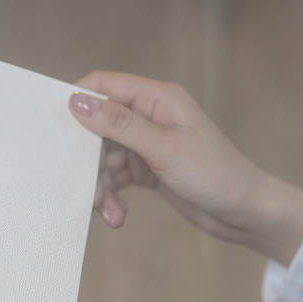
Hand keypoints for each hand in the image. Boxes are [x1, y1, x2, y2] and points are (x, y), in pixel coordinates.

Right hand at [69, 71, 302, 265]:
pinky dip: (113, 195)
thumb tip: (77, 101)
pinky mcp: (149, 169)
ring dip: (101, 186)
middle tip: (87, 192)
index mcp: (158, 99)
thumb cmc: (216, 175)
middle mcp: (151, 116)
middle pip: (98, 128)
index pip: (103, 85)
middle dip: (89, 161)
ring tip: (109, 212)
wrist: (246, 213)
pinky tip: (118, 215)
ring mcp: (150, 144)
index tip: (56, 132)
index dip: (77, 104)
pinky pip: (117, 177)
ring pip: (104, 158)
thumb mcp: (164, 149)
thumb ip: (119, 124)